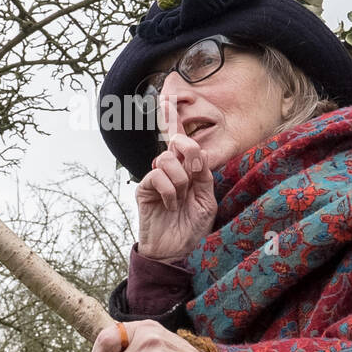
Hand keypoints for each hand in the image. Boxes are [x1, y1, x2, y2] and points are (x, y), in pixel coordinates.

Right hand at [135, 96, 217, 260]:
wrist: (176, 254)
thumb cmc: (193, 230)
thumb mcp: (208, 201)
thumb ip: (203, 175)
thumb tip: (197, 154)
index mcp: (189, 171)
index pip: (183, 142)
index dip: (173, 119)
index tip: (168, 97)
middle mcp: (172, 171)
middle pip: (178, 144)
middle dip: (190, 156)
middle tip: (193, 178)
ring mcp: (157, 179)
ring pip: (167, 158)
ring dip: (180, 179)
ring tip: (180, 199)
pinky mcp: (144, 189)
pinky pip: (156, 175)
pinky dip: (168, 190)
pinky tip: (170, 206)